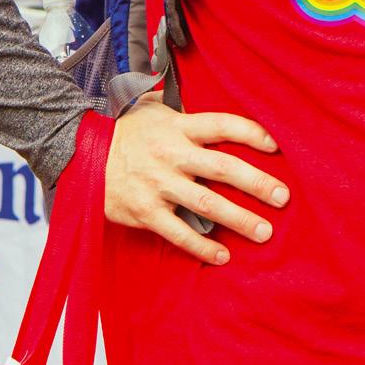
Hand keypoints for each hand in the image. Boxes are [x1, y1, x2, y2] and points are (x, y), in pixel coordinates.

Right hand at [105, 94, 288, 263]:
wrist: (81, 155)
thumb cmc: (127, 132)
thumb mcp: (155, 110)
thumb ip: (186, 112)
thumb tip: (215, 107)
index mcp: (179, 127)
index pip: (223, 125)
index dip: (251, 133)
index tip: (277, 145)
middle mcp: (172, 155)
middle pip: (223, 168)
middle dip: (256, 183)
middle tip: (283, 197)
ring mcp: (158, 185)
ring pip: (206, 204)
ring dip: (239, 219)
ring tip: (265, 232)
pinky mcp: (145, 212)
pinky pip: (178, 233)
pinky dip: (202, 247)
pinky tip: (223, 256)